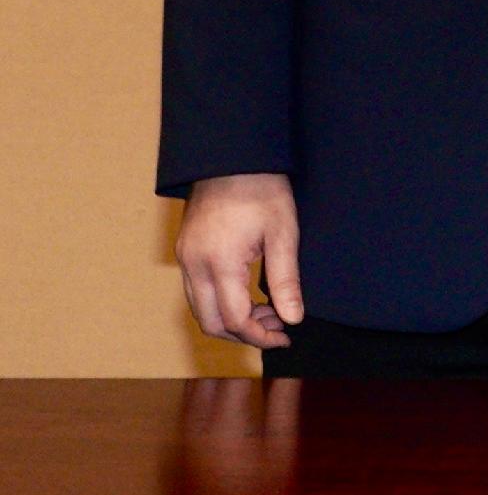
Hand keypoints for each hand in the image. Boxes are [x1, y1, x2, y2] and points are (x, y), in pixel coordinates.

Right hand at [177, 172, 301, 348]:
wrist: (231, 158)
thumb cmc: (263, 190)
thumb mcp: (283, 234)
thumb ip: (286, 280)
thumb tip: (294, 319)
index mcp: (219, 262)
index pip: (233, 319)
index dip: (260, 335)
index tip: (286, 336)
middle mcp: (193, 265)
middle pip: (210, 322)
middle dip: (244, 333)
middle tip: (278, 325)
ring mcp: (185, 259)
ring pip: (200, 309)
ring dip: (231, 319)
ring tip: (268, 309)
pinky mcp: (185, 252)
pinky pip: (196, 291)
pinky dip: (220, 302)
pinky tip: (249, 293)